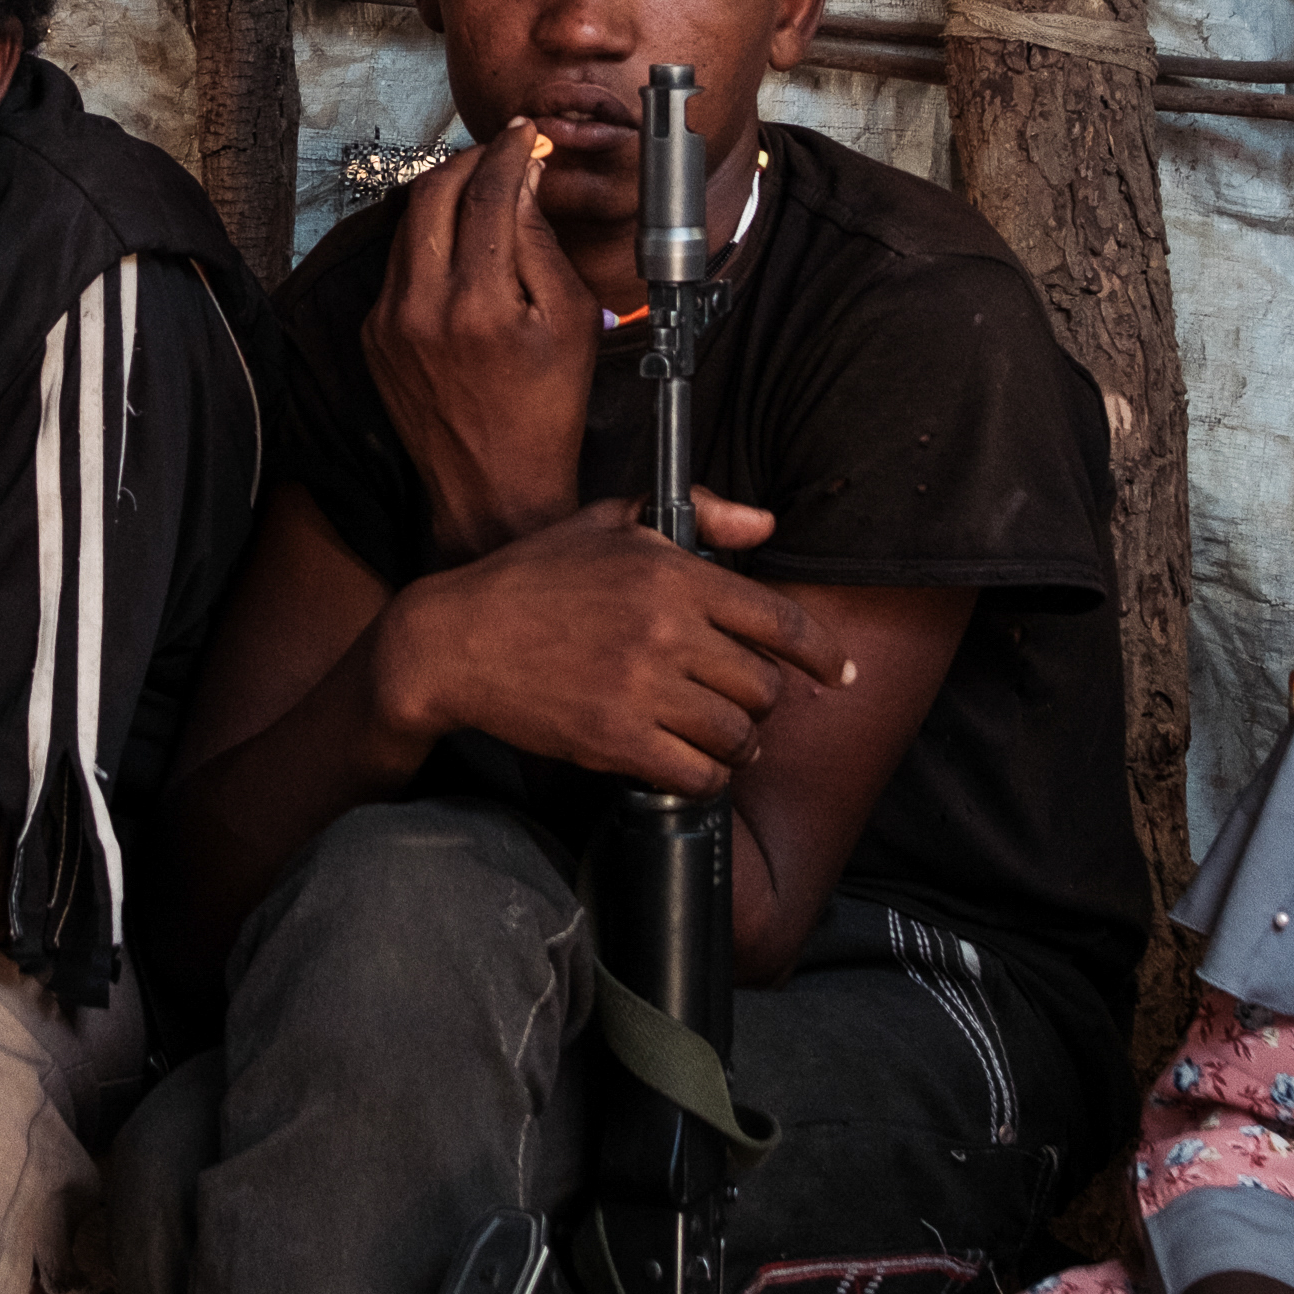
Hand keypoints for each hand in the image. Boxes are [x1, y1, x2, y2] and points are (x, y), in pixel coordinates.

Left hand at [362, 123, 596, 559]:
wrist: (494, 487)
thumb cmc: (545, 411)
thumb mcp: (570, 321)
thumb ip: (541, 242)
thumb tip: (523, 180)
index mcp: (478, 303)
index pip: (487, 192)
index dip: (510, 152)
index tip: (527, 136)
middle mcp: (421, 307)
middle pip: (432, 192)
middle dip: (470, 160)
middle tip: (503, 154)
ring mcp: (389, 322)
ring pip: (407, 223)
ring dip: (445, 195)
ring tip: (484, 192)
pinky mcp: (374, 336)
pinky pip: (399, 264)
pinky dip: (430, 241)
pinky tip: (462, 247)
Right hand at [374, 493, 853, 793]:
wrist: (455, 639)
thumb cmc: (531, 578)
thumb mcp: (609, 522)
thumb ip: (698, 515)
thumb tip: (764, 522)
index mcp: (672, 573)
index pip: (780, 620)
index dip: (822, 655)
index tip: (838, 674)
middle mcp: (666, 629)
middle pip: (764, 686)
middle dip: (763, 702)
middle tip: (744, 705)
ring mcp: (641, 688)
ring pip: (736, 735)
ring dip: (738, 745)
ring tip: (723, 740)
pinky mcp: (615, 739)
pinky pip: (696, 774)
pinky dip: (704, 778)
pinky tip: (689, 765)